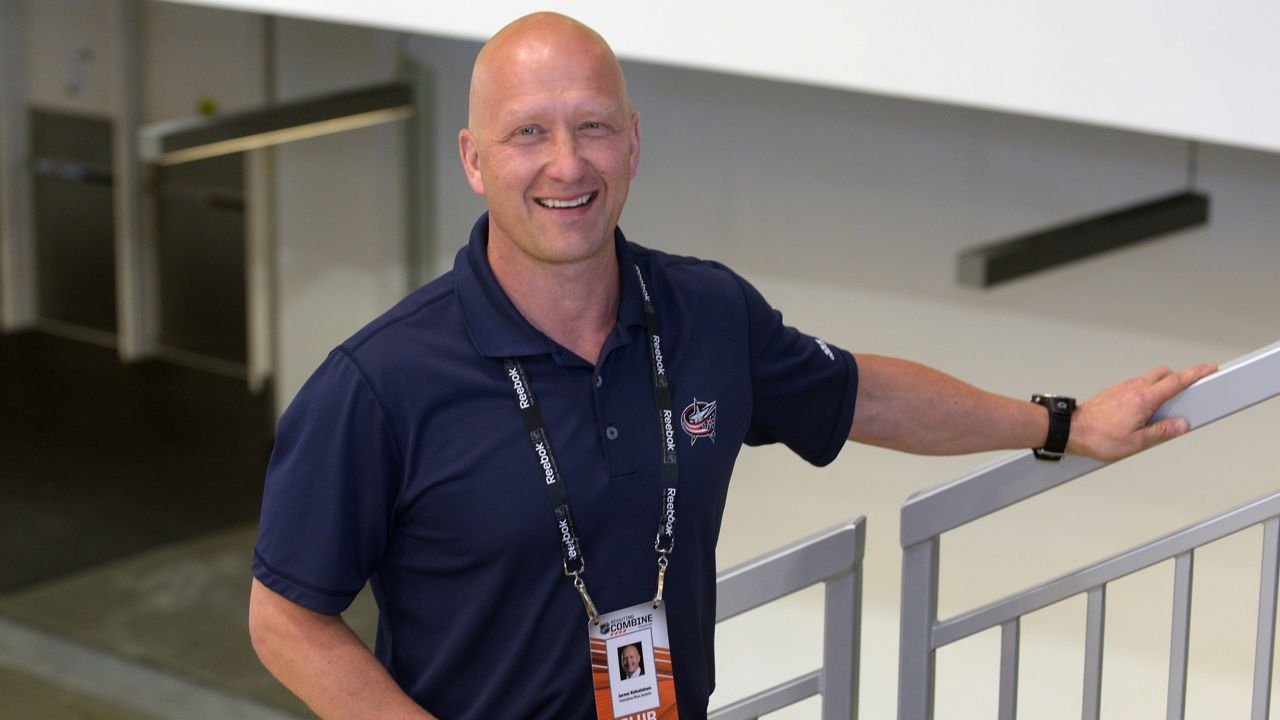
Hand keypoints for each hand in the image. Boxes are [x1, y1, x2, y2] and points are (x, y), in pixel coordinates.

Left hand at [1068, 363, 1217, 461]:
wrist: (1071, 430)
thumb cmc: (1098, 437)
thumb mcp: (1137, 442)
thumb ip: (1162, 432)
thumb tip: (1181, 425)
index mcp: (1144, 399)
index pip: (1176, 381)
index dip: (1195, 373)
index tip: (1210, 369)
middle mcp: (1134, 388)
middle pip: (1165, 374)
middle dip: (1180, 378)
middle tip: (1191, 389)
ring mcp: (1123, 387)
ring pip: (1150, 378)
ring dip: (1162, 386)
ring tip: (1167, 406)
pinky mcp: (1115, 390)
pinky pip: (1137, 385)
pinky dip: (1148, 390)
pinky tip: (1146, 408)